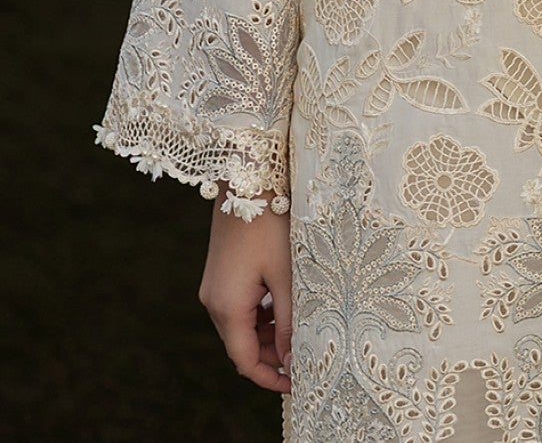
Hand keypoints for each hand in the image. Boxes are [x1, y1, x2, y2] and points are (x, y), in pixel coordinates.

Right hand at [199, 193, 292, 393]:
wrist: (246, 180)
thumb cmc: (270, 225)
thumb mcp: (286, 276)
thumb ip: (290, 322)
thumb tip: (293, 361)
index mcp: (227, 308)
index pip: (245, 362)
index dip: (271, 377)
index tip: (297, 383)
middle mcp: (213, 302)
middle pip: (242, 346)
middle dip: (273, 355)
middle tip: (306, 353)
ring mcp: (214, 288)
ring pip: (240, 327)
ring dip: (268, 334)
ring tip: (300, 326)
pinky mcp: (220, 275)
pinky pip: (238, 308)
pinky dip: (259, 315)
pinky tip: (284, 304)